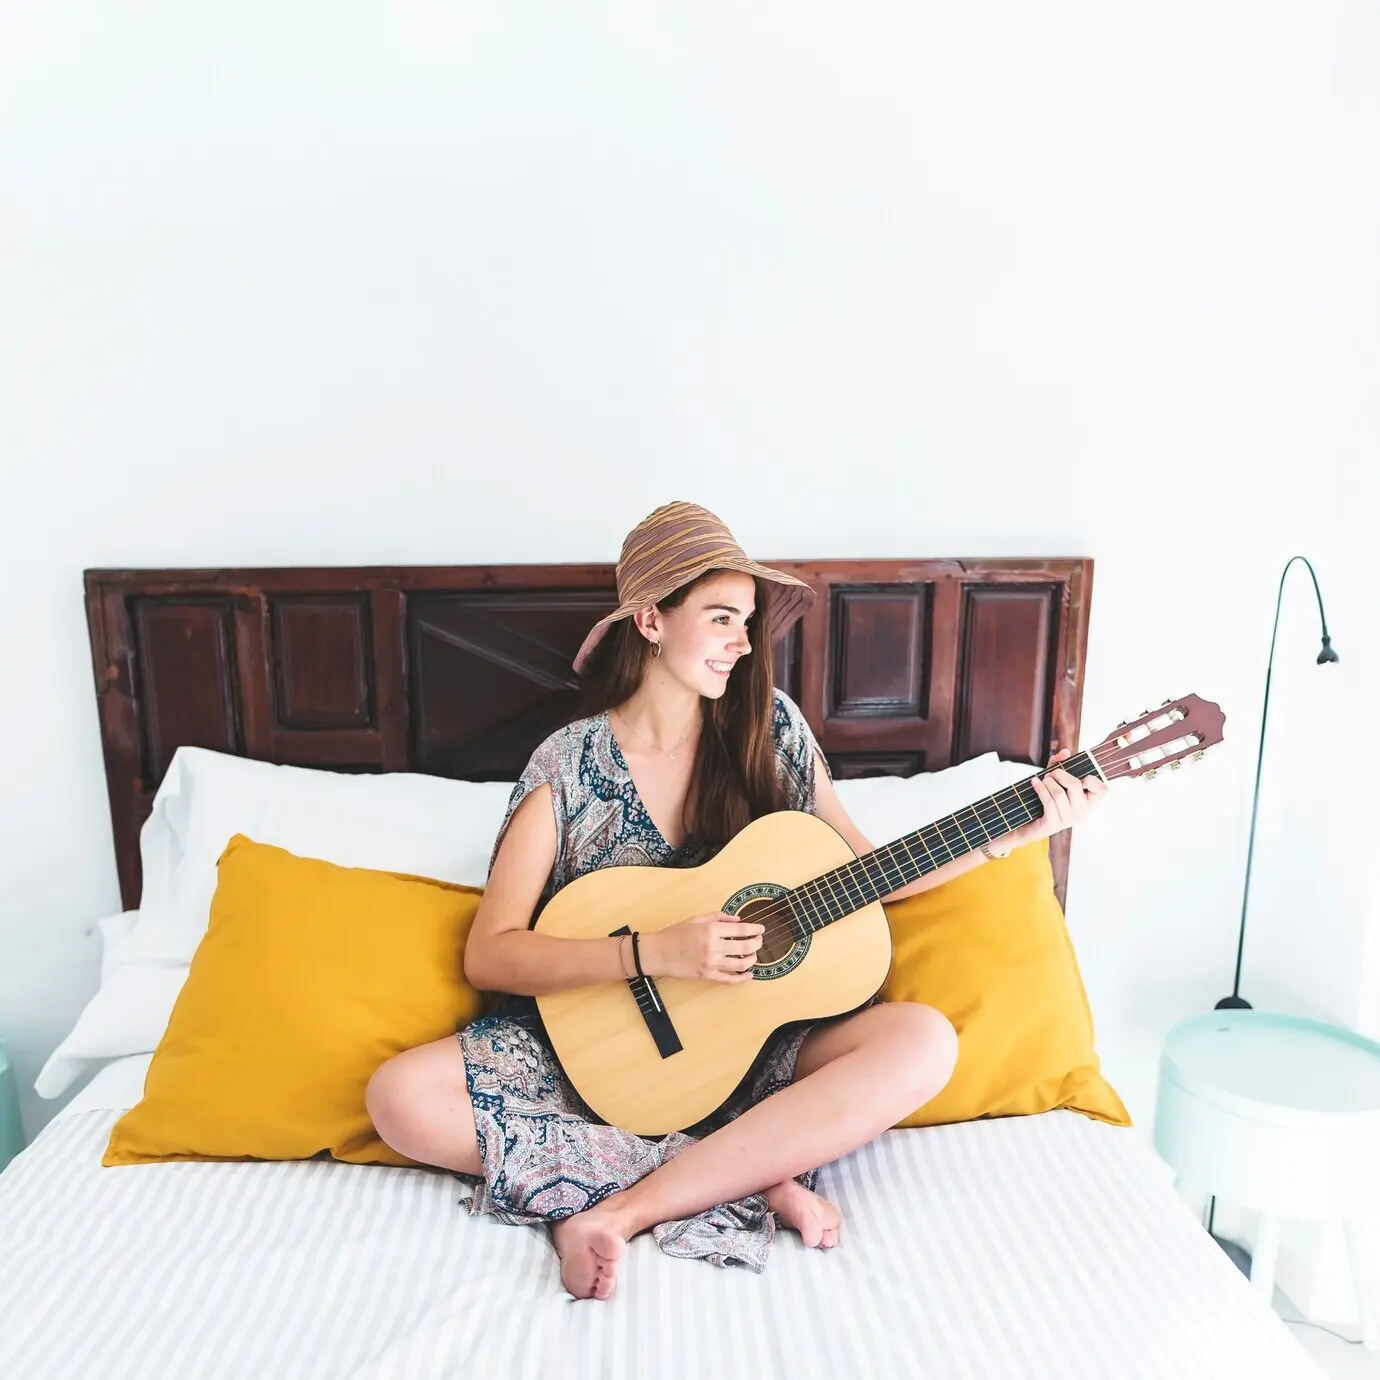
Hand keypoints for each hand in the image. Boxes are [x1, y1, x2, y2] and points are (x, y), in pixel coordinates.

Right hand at [639, 914, 764, 983]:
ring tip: (754, 956)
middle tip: (759, 941)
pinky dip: (742, 978)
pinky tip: (749, 974)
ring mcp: (711, 963)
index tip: (761, 929)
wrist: (658, 953)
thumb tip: (737, 919)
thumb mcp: (696, 919)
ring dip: (752, 960)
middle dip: (756, 944)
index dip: (754, 929)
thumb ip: (718, 917)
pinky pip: (729, 979)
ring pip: (740, 964)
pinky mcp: (707, 976)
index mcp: (711, 930)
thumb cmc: (674, 934)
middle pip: (745, 947)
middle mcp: (713, 947)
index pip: (741, 930)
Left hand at [996, 749, 1106, 851]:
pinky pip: (1048, 803)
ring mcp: (1067, 820)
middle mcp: (1080, 812)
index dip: (1093, 779)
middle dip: (1061, 774)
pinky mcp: (1053, 825)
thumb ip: (1059, 765)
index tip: (1079, 775)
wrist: (1026, 823)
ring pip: (1059, 794)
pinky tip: (1034, 782)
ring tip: (1042, 779)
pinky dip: (1040, 789)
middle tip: (1051, 774)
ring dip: (1048, 782)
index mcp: (1086, 801)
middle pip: (1076, 785)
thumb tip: (1065, 751)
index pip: (1102, 790)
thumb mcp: (1052, 779)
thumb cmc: (1043, 799)